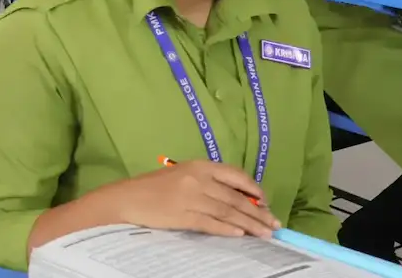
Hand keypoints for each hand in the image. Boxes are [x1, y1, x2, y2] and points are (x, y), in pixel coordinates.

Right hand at [94, 159, 278, 238]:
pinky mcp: (183, 215)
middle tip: (274, 224)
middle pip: (235, 198)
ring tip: (264, 233)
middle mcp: (198, 179)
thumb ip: (208, 183)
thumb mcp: (183, 175)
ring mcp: (191, 197)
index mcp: (199, 166)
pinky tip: (240, 235)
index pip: (235, 175)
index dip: (253, 189)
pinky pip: (211, 223)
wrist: (127, 198)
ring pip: (228, 211)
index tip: (266, 201)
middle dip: (258, 212)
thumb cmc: (154, 187)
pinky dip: (227, 229)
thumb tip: (238, 199)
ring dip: (249, 224)